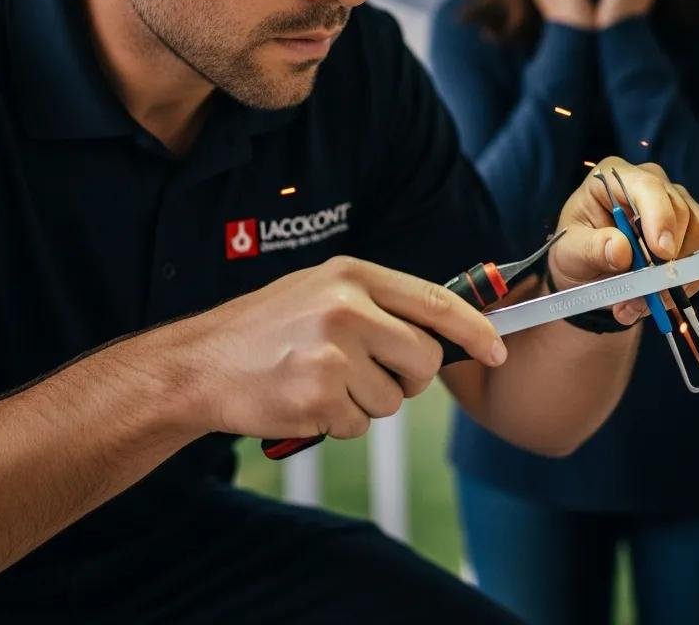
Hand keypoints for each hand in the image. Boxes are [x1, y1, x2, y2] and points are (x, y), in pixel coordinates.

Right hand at [171, 257, 506, 440]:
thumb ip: (380, 303)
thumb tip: (445, 330)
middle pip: (423, 358)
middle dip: (407, 377)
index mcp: (352, 275)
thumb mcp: (323, 291)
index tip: (497, 350)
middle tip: (372, 373)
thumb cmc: (267, 327)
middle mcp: (346, 308)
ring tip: (323, 380)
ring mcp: (331, 352)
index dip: (474, 330)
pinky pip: (358, 424)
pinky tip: (306, 398)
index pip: (435, 302)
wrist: (201, 362)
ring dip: (366, 401)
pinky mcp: (317, 395)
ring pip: (393, 398)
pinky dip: (338, 421)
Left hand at [547, 157, 698, 326]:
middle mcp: (649, 183)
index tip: (662, 253)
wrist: (585, 270)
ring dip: (674, 275)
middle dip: (666, 258)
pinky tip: (654, 297)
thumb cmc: (574, 250)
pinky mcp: (688, 229)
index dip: (660, 218)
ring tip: (641, 300)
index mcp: (614, 177)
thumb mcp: (570, 251)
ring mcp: (673, 204)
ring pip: (698, 233)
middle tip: (644, 293)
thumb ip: (592, 249)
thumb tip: (621, 250)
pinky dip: (682, 282)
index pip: (647, 187)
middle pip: (679, 211)